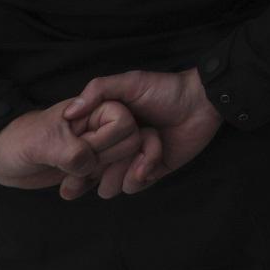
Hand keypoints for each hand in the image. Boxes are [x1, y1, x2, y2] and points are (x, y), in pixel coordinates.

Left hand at [0, 98, 139, 190]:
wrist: (1, 158)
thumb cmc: (18, 140)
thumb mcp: (42, 143)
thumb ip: (71, 151)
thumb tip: (91, 164)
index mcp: (94, 109)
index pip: (125, 122)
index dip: (108, 142)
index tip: (84, 151)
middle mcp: (100, 125)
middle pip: (130, 143)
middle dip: (108, 164)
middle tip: (81, 170)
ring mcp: (97, 145)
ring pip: (123, 162)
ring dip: (101, 178)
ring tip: (71, 184)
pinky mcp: (90, 164)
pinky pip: (108, 176)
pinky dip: (93, 186)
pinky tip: (70, 189)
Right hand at [62, 68, 220, 198]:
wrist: (200, 103)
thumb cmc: (164, 90)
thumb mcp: (129, 83)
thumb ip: (97, 91)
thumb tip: (68, 113)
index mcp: (103, 129)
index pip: (78, 153)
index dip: (72, 162)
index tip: (72, 163)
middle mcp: (114, 149)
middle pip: (88, 176)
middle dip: (94, 172)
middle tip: (104, 160)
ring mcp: (131, 162)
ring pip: (109, 186)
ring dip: (121, 171)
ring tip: (137, 152)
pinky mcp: (150, 172)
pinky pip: (133, 186)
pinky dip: (139, 175)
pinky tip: (151, 160)